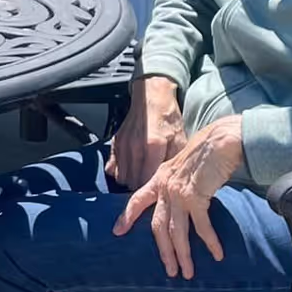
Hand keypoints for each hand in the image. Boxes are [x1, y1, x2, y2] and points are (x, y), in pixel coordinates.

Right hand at [106, 75, 185, 191]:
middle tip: (151, 189)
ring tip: (142, 180)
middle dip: (142, 189)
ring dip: (131, 182)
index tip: (159, 194)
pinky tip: (130, 170)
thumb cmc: (168, 119)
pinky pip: (112, 168)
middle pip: (133, 183)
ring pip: (121, 178)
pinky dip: (120, 173)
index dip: (153, 191)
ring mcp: (123, 145)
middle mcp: (135, 147)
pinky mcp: (115, 143)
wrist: (152, 97)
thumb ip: (174, 161)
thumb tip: (175, 181)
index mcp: (153, 147)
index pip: (148, 181)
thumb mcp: (180, 139)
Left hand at [114, 117, 243, 279]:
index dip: (126, 216)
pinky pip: (201, 227)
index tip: (117, 231)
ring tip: (188, 272)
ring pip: (177, 232)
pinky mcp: (196, 197)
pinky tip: (217, 254)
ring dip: (183, 255)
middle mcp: (165, 187)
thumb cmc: (207, 153)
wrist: (221, 141)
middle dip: (164, 251)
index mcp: (159, 178)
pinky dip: (210, 242)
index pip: (137, 200)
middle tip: (170, 270)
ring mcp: (178, 193)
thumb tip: (180, 202)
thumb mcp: (183, 167)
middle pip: (158, 226)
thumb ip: (177, 183)